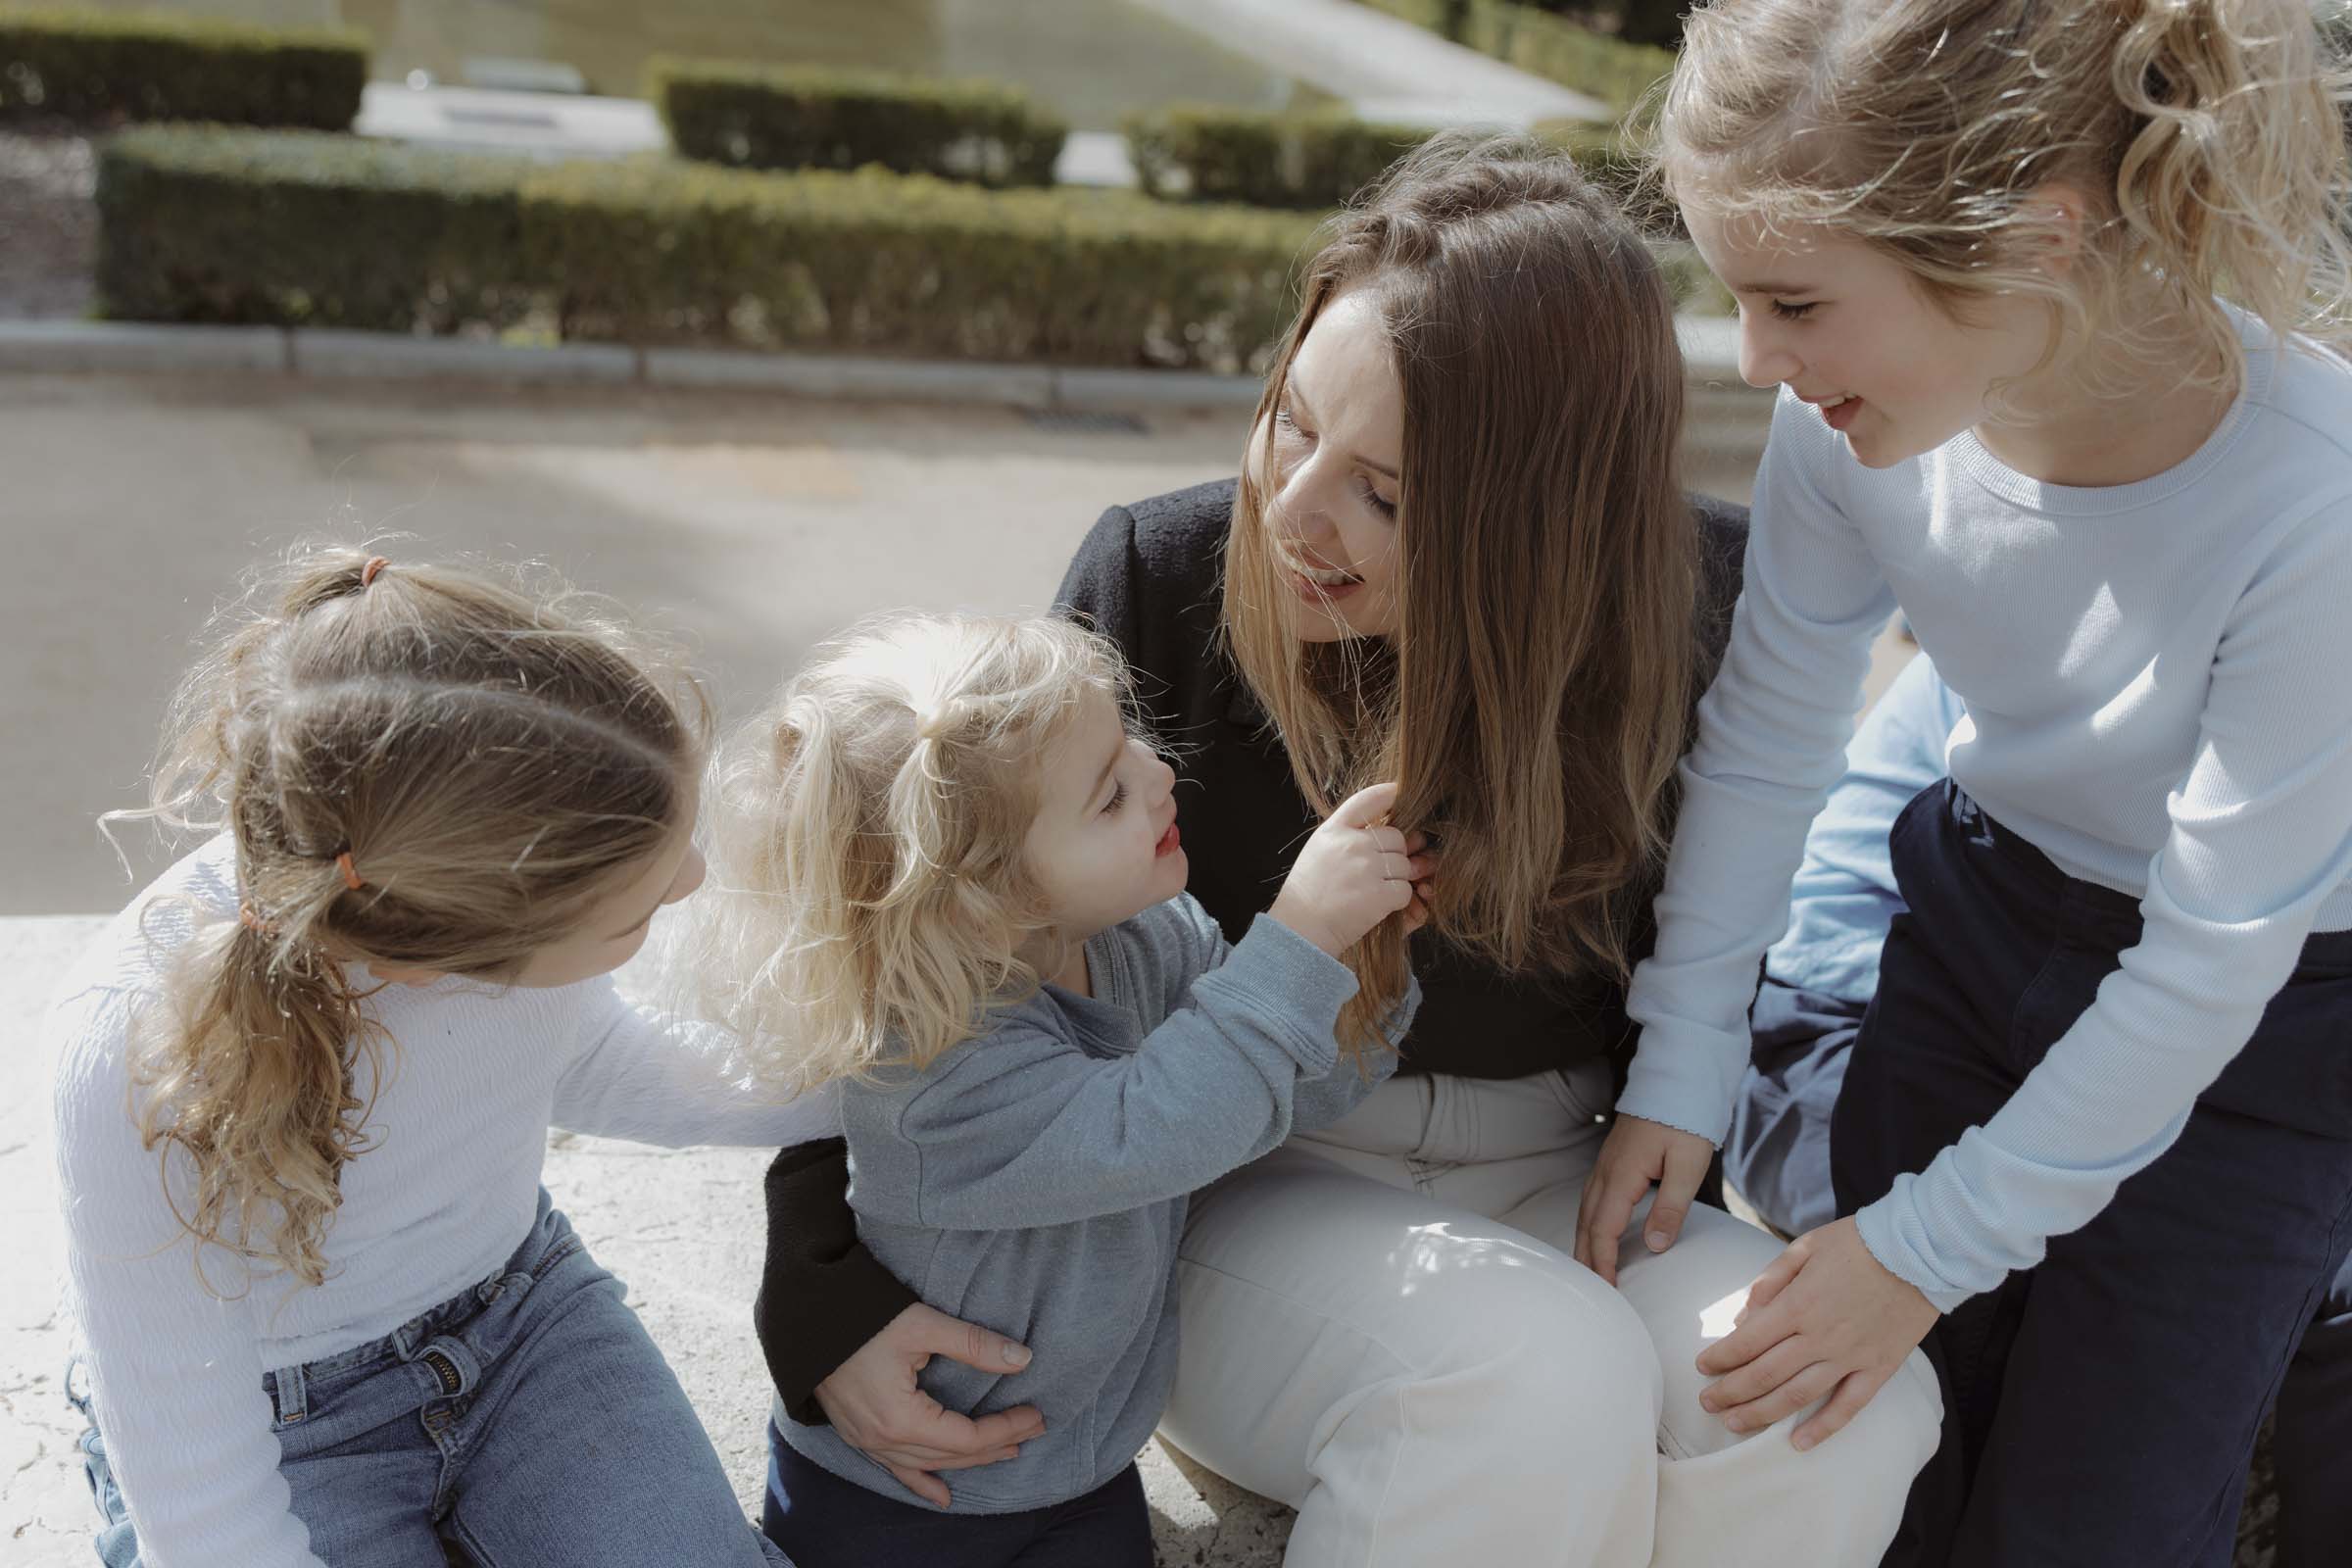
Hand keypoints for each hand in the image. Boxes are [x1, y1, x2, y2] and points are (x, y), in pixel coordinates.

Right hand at [812, 1302, 1045, 1506]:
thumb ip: (973, 1344)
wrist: (805, 1316)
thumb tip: (1022, 1358)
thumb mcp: (922, 1325)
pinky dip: (922, 1482)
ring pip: (927, 1465)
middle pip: (952, 1456)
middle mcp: (883, 1440)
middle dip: (996, 1444)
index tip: (1036, 1415)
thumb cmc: (861, 1317)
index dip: (1005, 1428)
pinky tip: (942, 1496)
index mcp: (900, 1419)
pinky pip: (896, 1469)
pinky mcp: (859, 1434)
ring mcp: (867, 1441)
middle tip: (1033, 1431)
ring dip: (967, 1462)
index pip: (967, 1438)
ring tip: (1004, 1453)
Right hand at [1269, 781, 1437, 955]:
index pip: (1367, 800)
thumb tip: (1391, 831)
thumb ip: (1347, 834)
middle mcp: (1351, 844)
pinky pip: (1404, 890)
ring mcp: (1367, 868)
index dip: (1387, 793)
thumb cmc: (1309, 891)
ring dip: (1395, 879)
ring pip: (1403, 865)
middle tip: (1375, 873)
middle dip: (1393, 855)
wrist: (1300, 928)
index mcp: (1334, 830)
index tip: (1397, 792)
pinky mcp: (1379, 894)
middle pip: (1396, 838)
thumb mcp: (1319, 849)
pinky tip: (1376, 905)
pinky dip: (1396, 900)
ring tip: (1370, 891)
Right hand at [1571, 1112, 1714, 1285]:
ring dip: (1584, 1243)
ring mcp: (1605, 1165)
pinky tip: (1598, 1232)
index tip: (1607, 1291)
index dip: (1603, 1263)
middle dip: (1585, 1259)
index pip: (1603, 1230)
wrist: (1676, 1080)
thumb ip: (1671, 1208)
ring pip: (1585, 1212)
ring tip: (1588, 1270)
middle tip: (1590, 1292)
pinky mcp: (1612, 1161)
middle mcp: (1605, 1173)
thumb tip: (1654, 1246)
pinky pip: (1592, 1200)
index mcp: (1621, 1177)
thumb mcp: (1688, 1166)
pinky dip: (1590, 1224)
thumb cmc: (1685, 1120)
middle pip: (1586, 1225)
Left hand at [1695, 1217, 1938, 1450]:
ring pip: (1797, 1395)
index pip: (1746, 1342)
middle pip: (1764, 1375)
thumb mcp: (1804, 1247)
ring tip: (1735, 1424)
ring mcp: (1850, 1356)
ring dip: (1761, 1413)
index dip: (1720, 1358)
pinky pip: (1848, 1406)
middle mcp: (1819, 1337)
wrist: (1920, 1250)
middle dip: (1730, 1393)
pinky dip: (1823, 1427)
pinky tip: (1798, 1442)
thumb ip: (1770, 1280)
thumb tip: (1744, 1316)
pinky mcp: (1878, 1368)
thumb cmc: (1858, 1243)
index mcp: (1797, 1305)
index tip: (1702, 1367)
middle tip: (1707, 1403)